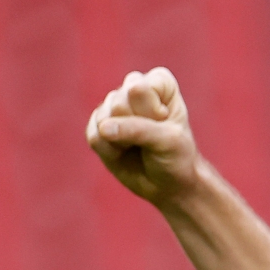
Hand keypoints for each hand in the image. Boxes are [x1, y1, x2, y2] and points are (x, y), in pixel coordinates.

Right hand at [86, 68, 203, 204]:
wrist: (168, 185)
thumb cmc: (176, 157)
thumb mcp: (168, 141)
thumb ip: (137, 128)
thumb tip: (103, 127)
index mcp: (159, 83)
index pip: (141, 86)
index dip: (152, 110)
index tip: (166, 122)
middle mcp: (134, 90)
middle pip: (119, 101)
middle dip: (136, 126)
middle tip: (152, 138)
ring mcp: (114, 107)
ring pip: (103, 118)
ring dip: (122, 140)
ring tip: (139, 146)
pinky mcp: (98, 127)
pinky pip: (93, 135)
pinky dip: (109, 151)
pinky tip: (123, 153)